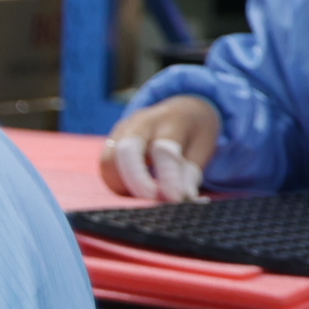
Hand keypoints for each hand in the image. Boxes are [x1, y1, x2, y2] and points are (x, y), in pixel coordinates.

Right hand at [102, 96, 220, 201]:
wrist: (179, 109)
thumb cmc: (193, 133)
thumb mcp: (202, 149)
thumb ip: (189, 173)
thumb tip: (181, 198)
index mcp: (171, 120)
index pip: (164, 149)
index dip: (168, 177)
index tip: (175, 198)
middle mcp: (141, 122)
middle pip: (126, 151)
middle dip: (137, 181)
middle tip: (152, 199)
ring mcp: (120, 131)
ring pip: (109, 163)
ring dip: (126, 186)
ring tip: (149, 194)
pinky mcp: (109, 142)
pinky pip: (106, 169)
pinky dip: (119, 184)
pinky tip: (137, 189)